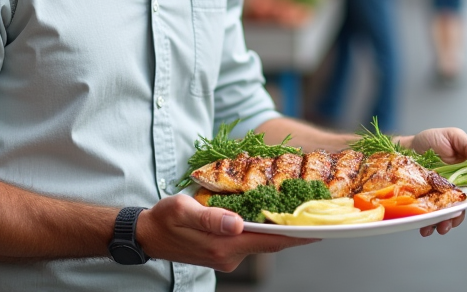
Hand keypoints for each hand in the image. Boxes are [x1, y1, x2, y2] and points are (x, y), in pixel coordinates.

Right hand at [135, 194, 317, 272]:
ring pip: (260, 241)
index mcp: (222, 246)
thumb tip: (236, 223)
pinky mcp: (223, 252)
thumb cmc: (163, 219)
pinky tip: (269, 216)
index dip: (295, 235)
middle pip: (269, 242)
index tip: (319, 230)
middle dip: (293, 230)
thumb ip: (210, 218)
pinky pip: (249, 240)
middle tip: (317, 214)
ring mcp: (226, 256)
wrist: (147, 235)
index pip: (267, 241)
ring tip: (298, 212)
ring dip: (277, 229)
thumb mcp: (183, 210)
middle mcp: (229, 255)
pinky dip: (262, 229)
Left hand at [397, 128, 466, 236]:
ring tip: (431, 229)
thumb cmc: (431, 141)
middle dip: (452, 220)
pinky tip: (421, 226)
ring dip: (438, 224)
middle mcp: (451, 190)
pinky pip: (425, 213)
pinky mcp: (422, 200)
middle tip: (445, 225)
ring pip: (441, 214)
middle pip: (456, 209)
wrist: (405, 145)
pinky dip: (423, 221)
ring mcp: (436, 196)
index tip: (460, 211)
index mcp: (463, 178)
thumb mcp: (453, 137)